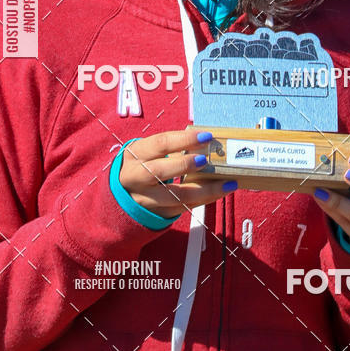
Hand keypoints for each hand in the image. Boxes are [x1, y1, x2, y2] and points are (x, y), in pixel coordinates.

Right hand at [118, 128, 236, 218]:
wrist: (121, 193)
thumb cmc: (144, 163)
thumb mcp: (148, 151)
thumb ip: (171, 146)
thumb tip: (207, 140)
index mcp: (136, 154)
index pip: (160, 144)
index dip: (183, 140)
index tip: (206, 136)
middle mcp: (137, 177)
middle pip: (159, 172)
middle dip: (185, 165)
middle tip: (207, 160)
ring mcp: (146, 199)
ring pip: (176, 197)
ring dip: (205, 190)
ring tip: (228, 183)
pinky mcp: (158, 213)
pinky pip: (185, 208)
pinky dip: (205, 200)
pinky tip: (220, 192)